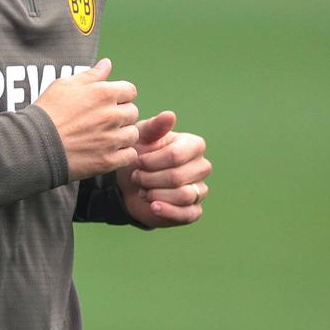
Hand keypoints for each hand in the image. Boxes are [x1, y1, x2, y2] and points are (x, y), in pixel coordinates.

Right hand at [34, 57, 141, 180]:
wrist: (32, 145)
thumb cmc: (46, 113)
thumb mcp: (63, 86)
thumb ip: (90, 75)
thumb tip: (107, 63)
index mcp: (103, 93)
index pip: (130, 90)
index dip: (119, 96)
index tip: (107, 103)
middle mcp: (112, 115)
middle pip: (132, 112)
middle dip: (120, 115)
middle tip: (102, 121)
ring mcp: (111, 139)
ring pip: (132, 134)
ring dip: (122, 135)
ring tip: (103, 137)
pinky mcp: (108, 160)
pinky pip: (129, 155)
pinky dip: (121, 154)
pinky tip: (106, 151)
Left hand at [119, 110, 210, 226]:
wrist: (128, 184)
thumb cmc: (138, 155)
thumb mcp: (140, 138)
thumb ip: (154, 127)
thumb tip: (170, 115)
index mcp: (193, 145)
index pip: (176, 155)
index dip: (152, 161)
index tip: (137, 161)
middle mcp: (202, 167)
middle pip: (178, 176)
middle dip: (150, 178)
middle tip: (136, 177)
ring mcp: (200, 189)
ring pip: (183, 195)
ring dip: (155, 194)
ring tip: (142, 190)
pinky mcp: (193, 210)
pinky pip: (188, 214)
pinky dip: (168, 211)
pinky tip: (153, 206)